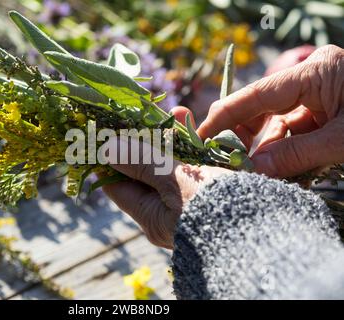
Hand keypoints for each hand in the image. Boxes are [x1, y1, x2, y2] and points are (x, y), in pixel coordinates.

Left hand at [102, 107, 230, 248]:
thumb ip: (143, 162)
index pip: (118, 186)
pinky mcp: (215, 193)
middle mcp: (169, 213)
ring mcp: (192, 203)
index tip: (107, 132)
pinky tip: (199, 126)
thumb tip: (107, 149)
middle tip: (143, 115)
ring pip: (173, 165)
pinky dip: (196, 146)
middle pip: (146, 172)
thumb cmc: (218, 208)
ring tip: (178, 112)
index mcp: (152, 217)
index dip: (111, 159)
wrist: (271, 231)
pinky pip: (198, 166)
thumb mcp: (176, 182)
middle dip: (145, 141)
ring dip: (172, 139)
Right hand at [198, 45, 343, 177]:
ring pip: (275, 120)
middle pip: (260, 106)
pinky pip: (293, 130)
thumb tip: (252, 169)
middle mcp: (312, 77)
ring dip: (263, 147)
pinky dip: (283, 150)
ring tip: (252, 169)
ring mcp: (318, 93)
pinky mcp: (325, 109)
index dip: (223, 117)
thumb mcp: (341, 140)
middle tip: (225, 160)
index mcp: (317, 72)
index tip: (200, 137)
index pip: (256, 94)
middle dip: (241, 134)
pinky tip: (276, 167)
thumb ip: (296, 154)